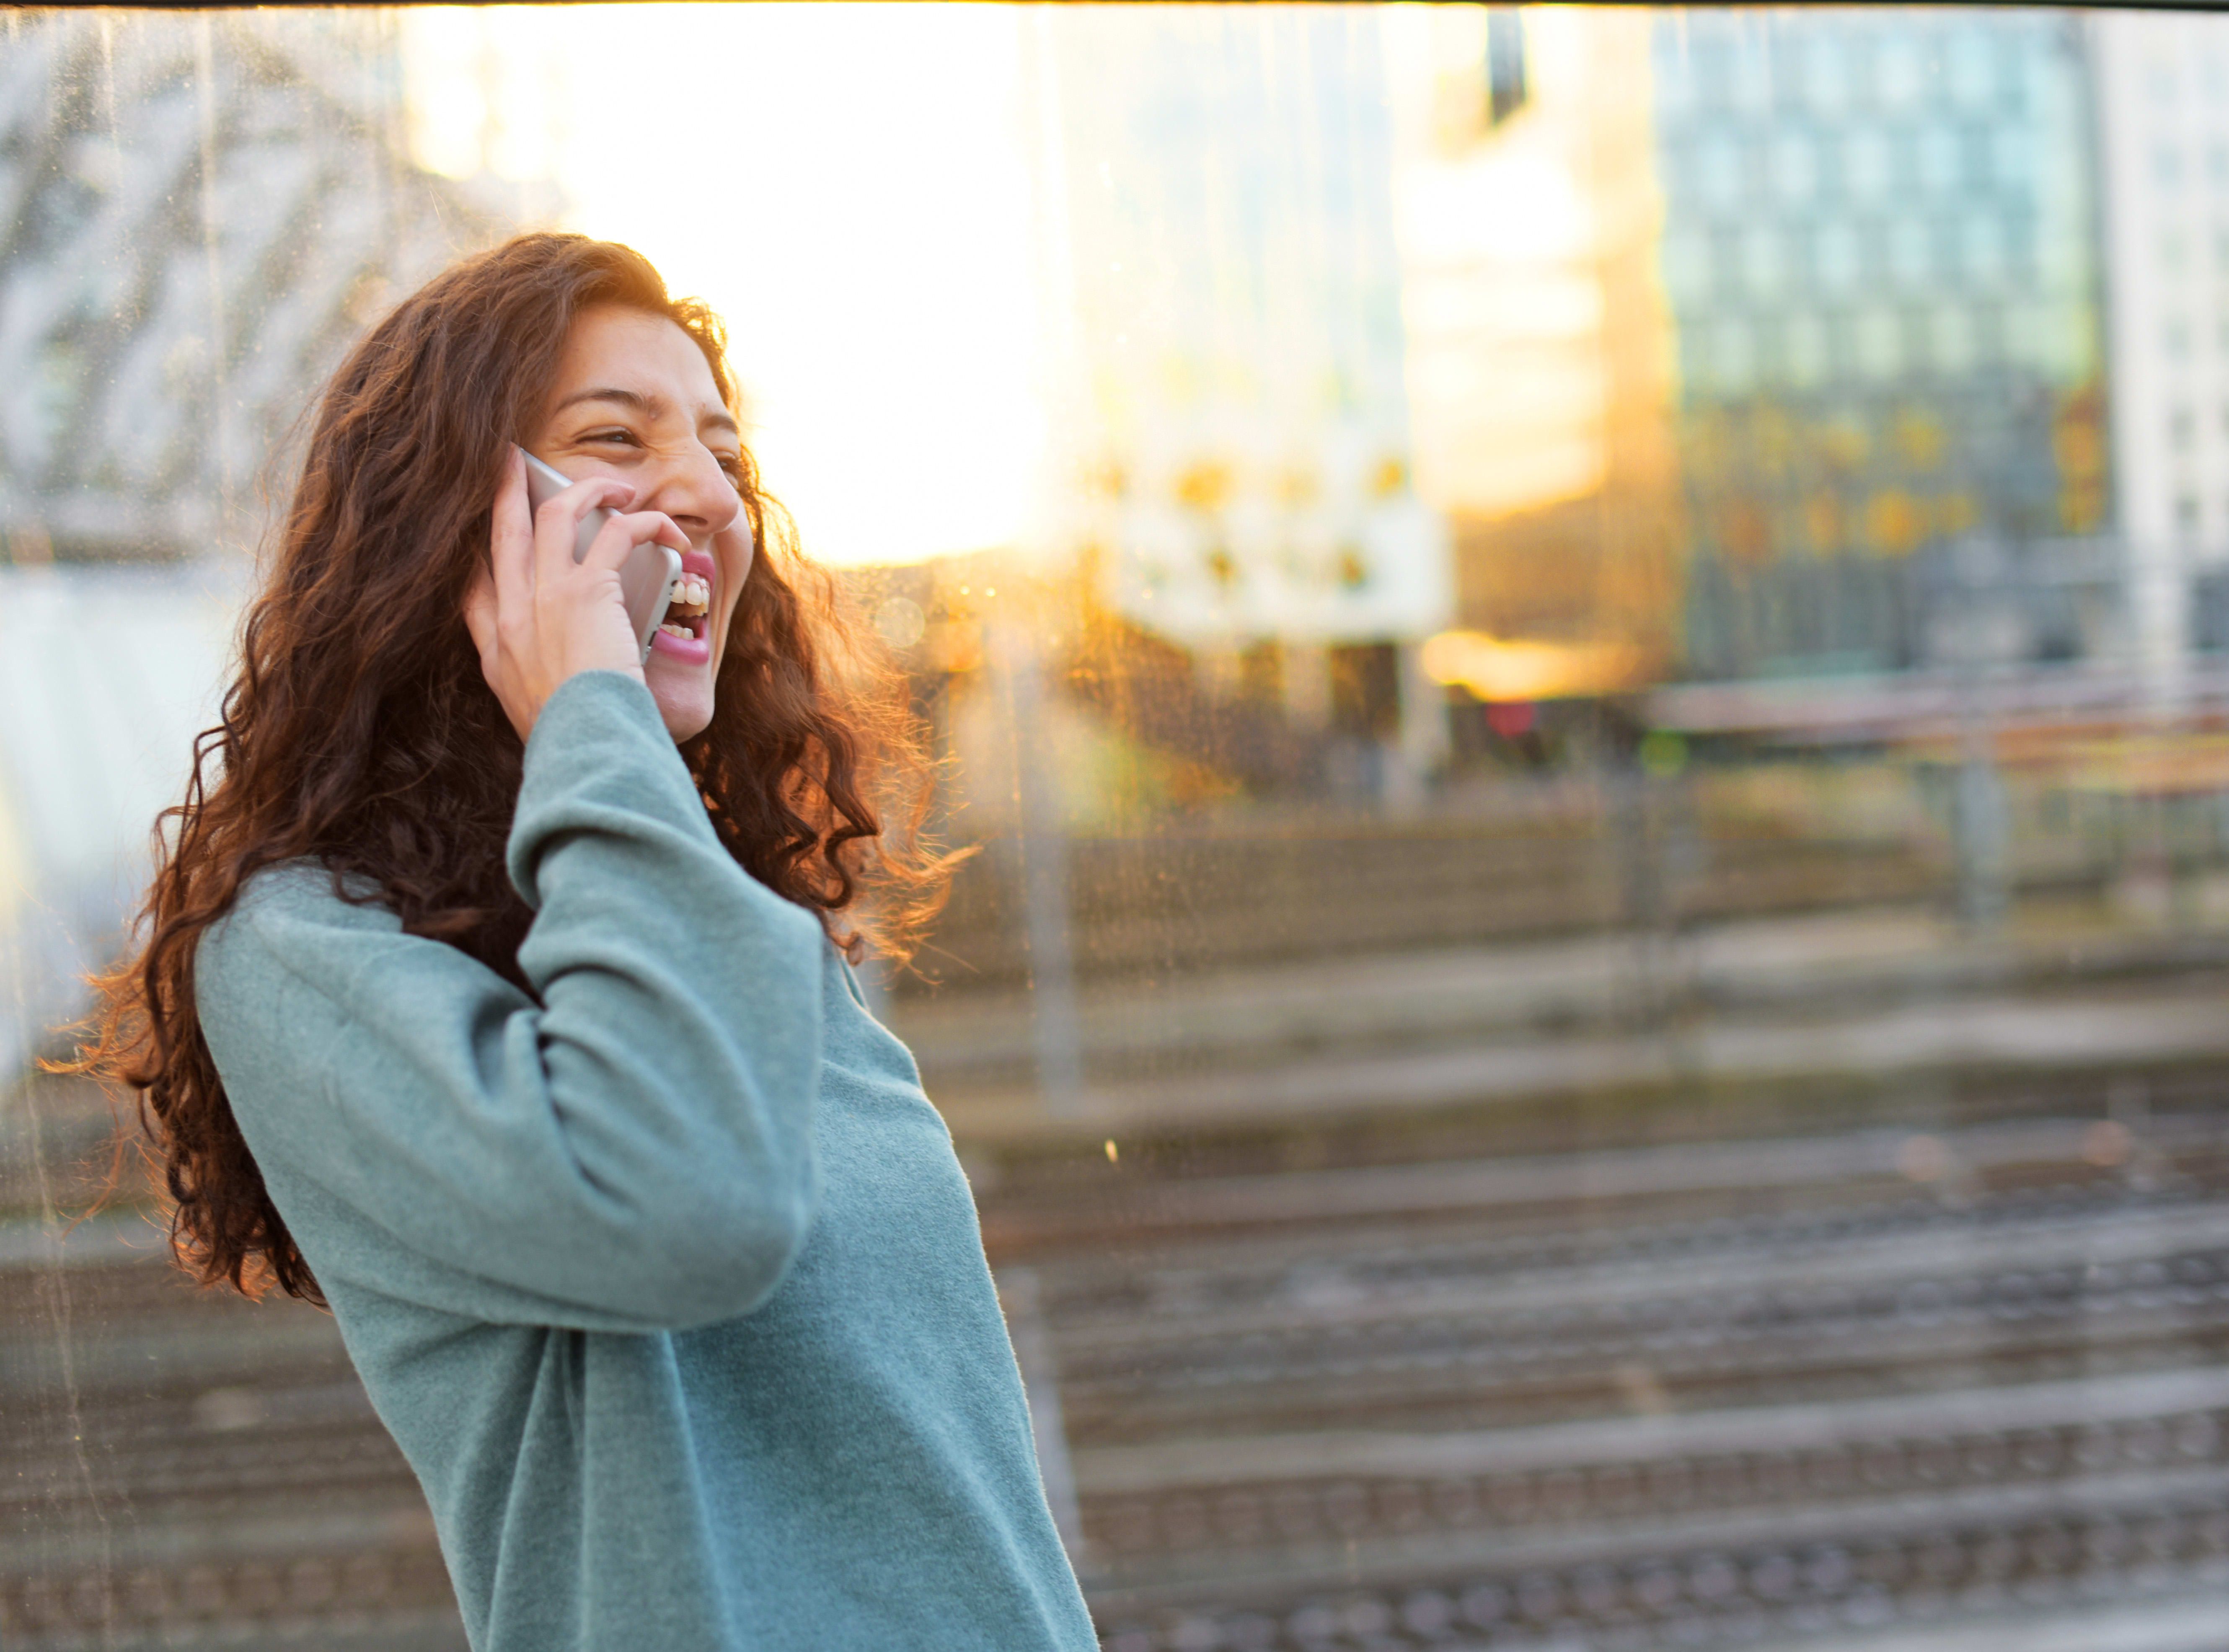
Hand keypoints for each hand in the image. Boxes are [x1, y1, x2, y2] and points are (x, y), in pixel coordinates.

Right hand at [466, 449, 689, 741]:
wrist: (586, 753)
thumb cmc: (575, 744)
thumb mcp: (533, 717)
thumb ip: (537, 686)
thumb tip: (562, 675)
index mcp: (495, 653)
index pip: (472, 588)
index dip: (474, 552)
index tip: (481, 532)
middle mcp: (510, 619)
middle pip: (500, 533)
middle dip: (504, 489)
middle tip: (509, 459)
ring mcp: (544, 600)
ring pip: (556, 515)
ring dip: (588, 491)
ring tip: (617, 489)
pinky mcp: (587, 592)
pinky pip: (617, 534)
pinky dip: (643, 523)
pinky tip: (662, 527)